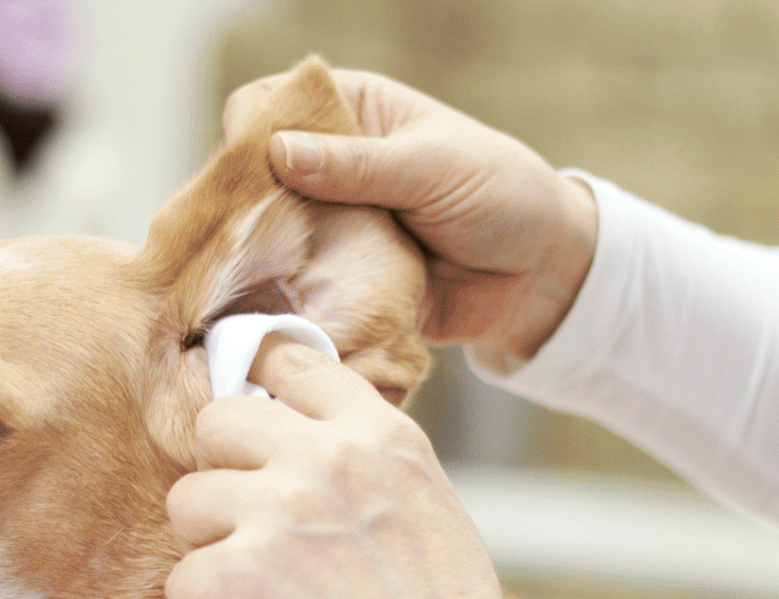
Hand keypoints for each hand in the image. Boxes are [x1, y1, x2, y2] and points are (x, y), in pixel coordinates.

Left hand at [164, 336, 552, 598]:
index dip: (259, 388)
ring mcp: (272, 514)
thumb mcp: (426, 506)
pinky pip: (181, 579)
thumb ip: (363, 466)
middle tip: (242, 521)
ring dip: (207, 545)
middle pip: (217, 421)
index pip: (293, 364)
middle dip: (219, 470)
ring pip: (186, 500)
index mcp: (377, 436)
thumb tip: (299, 445)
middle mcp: (322, 460)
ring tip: (252, 587)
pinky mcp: (233, 575)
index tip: (251, 422)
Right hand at [223, 67, 597, 362]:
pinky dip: (279, 302)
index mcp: (350, 114)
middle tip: (243, 239)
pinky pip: (289, 289)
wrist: (539, 279)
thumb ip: (357, 164)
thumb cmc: (501, 197)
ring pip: (262, 238)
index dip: (249, 131)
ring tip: (249, 282)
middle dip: (239, 208)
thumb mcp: (432, 167)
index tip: (248, 170)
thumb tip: (277, 151)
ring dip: (256, 260)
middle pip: (250, 178)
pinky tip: (269, 313)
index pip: (269, 104)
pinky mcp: (331, 281)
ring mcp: (325, 227)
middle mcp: (326, 168)